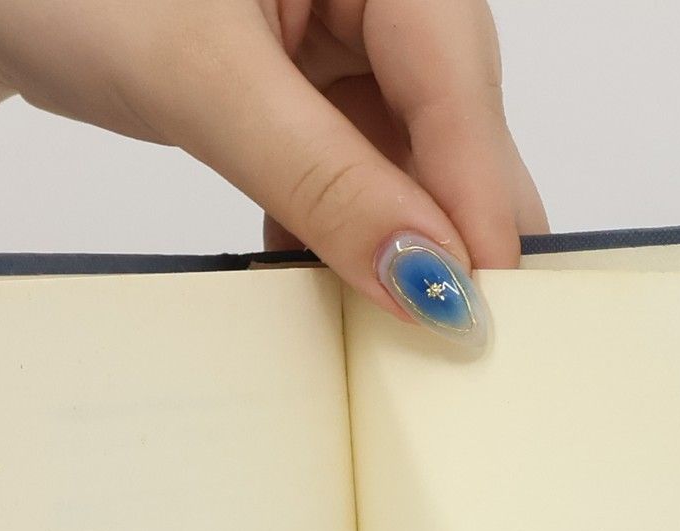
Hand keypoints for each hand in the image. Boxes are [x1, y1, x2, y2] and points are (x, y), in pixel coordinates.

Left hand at [0, 0, 546, 313]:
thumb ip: (323, 180)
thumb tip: (422, 277)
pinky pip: (360, 175)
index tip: (478, 307)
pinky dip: (346, 237)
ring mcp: (348, 37)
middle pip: (454, 125)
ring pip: (411, 162)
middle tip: (454, 344)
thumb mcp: (201, 81)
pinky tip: (331, 292)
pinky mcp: (313, 89)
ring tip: (392, 334)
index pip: (457, 79)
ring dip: (397, 247)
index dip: (478, 201)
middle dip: (450, 231)